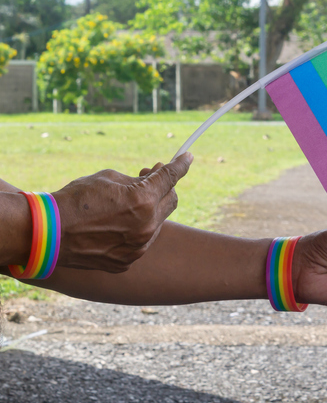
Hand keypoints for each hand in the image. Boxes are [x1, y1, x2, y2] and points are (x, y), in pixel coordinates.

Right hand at [51, 152, 192, 272]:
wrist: (46, 233)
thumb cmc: (75, 199)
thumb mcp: (108, 178)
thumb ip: (137, 179)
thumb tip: (155, 177)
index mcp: (143, 200)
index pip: (171, 178)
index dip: (181, 165)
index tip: (188, 158)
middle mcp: (147, 226)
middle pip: (171, 200)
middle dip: (163, 188)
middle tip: (148, 178)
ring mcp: (138, 247)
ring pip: (158, 222)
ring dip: (149, 210)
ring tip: (125, 203)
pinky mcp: (127, 261)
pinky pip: (142, 241)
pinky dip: (136, 229)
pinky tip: (115, 224)